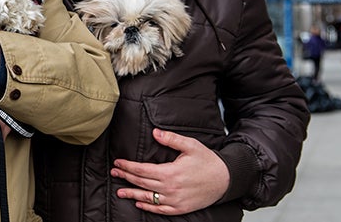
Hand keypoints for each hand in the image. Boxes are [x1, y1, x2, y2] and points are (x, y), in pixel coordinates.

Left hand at [110, 128, 228, 214]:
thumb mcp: (190, 145)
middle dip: (126, 177)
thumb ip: (171, 139)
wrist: (226, 180)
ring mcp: (175, 200)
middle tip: (114, 172)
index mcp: (170, 172)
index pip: (142, 169)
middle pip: (142, 182)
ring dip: (132, 194)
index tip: (118, 162)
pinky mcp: (181, 208)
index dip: (128, 166)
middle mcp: (170, 188)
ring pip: (148, 197)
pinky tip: (139, 203)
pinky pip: (160, 209)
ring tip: (120, 191)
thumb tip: (155, 132)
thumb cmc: (208, 161)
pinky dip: (148, 206)